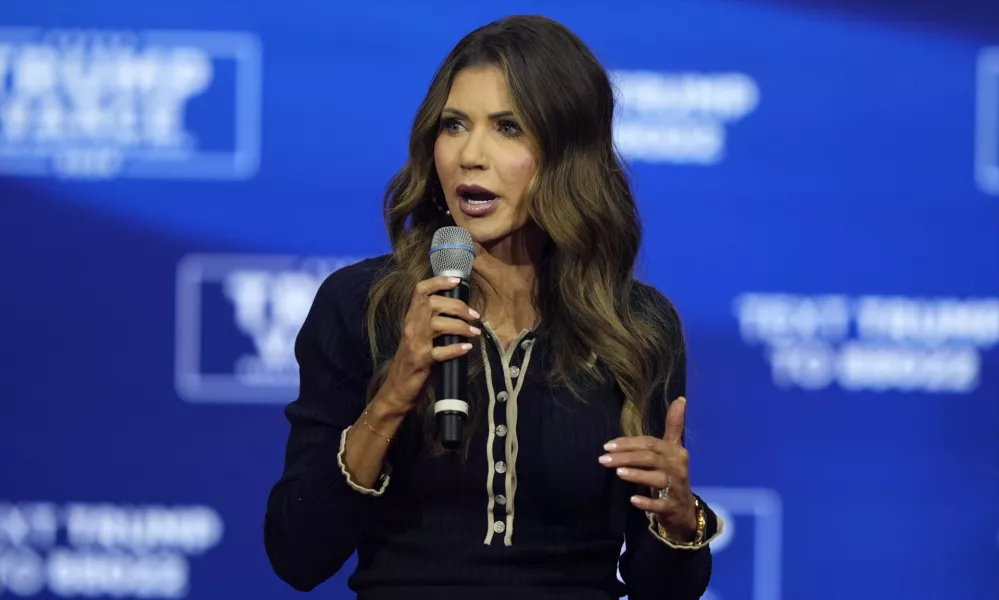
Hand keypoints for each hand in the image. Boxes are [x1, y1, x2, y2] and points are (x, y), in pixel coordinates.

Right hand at [378, 275, 481, 413]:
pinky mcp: (421, 362)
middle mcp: (411, 328)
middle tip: (474, 315)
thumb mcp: (419, 337)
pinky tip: (467, 348)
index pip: (420, 291)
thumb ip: (432, 323)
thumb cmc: (412, 362)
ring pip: (438, 325)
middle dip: (458, 306)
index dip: (438, 282)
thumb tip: (460, 311)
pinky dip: (456, 349)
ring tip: (474, 332)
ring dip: (461, 326)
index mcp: (411, 319)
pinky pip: (441, 352)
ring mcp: (415, 345)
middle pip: (433, 304)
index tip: (457, 281)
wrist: (397, 389)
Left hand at [599, 396, 697, 540]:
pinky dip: (647, 502)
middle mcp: (678, 467)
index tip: (606, 445)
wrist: (683, 508)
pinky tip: (633, 500)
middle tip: (602, 459)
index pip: (650, 443)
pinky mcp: (673, 506)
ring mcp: (677, 487)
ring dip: (637, 475)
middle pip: (650, 458)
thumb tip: (680, 398)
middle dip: (626, 457)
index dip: (628, 443)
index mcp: (676, 451)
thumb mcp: (673, 449)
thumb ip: (674, 425)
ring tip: (617, 472)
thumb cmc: (672, 473)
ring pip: (656, 479)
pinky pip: (660, 504)